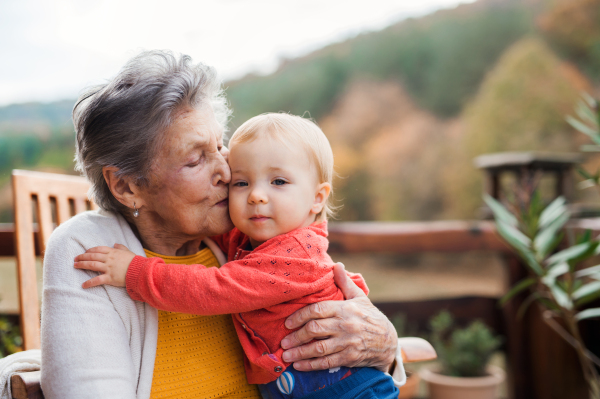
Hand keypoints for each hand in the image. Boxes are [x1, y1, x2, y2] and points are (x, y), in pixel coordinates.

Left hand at [74, 244, 135, 288]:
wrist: (140, 271)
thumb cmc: (135, 261)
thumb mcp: (128, 251)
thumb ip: (121, 247)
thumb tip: (115, 244)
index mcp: (113, 252)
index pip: (98, 249)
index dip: (90, 250)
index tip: (85, 252)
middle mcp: (109, 259)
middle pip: (92, 256)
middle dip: (82, 257)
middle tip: (75, 258)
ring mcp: (109, 268)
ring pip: (92, 265)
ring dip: (82, 265)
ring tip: (75, 266)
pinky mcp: (110, 278)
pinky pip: (97, 280)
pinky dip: (89, 283)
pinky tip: (83, 285)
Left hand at [281, 263, 396, 371]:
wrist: (388, 340)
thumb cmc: (369, 316)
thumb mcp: (359, 297)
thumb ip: (345, 282)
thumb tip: (336, 265)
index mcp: (344, 308)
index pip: (317, 310)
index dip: (299, 316)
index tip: (288, 323)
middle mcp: (344, 325)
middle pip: (314, 329)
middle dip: (296, 336)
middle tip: (283, 341)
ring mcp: (347, 342)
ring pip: (318, 348)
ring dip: (299, 352)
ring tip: (286, 355)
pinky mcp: (349, 357)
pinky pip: (327, 362)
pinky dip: (311, 365)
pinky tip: (299, 366)